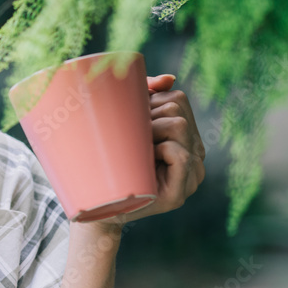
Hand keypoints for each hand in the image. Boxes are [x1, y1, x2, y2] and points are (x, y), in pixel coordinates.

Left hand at [87, 73, 206, 230]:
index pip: (177, 98)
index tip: (130, 121)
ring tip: (135, 151)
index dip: (149, 101)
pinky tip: (146, 162)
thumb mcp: (123, 126)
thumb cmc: (106, 162)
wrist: (93, 208)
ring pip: (179, 127)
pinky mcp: (178, 196)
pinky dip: (161, 151)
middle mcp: (195, 155)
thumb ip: (145, 98)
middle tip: (128, 139)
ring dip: (149, 132)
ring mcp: (190, 177)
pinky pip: (180, 155)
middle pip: (176, 108)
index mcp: (185, 137)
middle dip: (146, 116)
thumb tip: (169, 79)